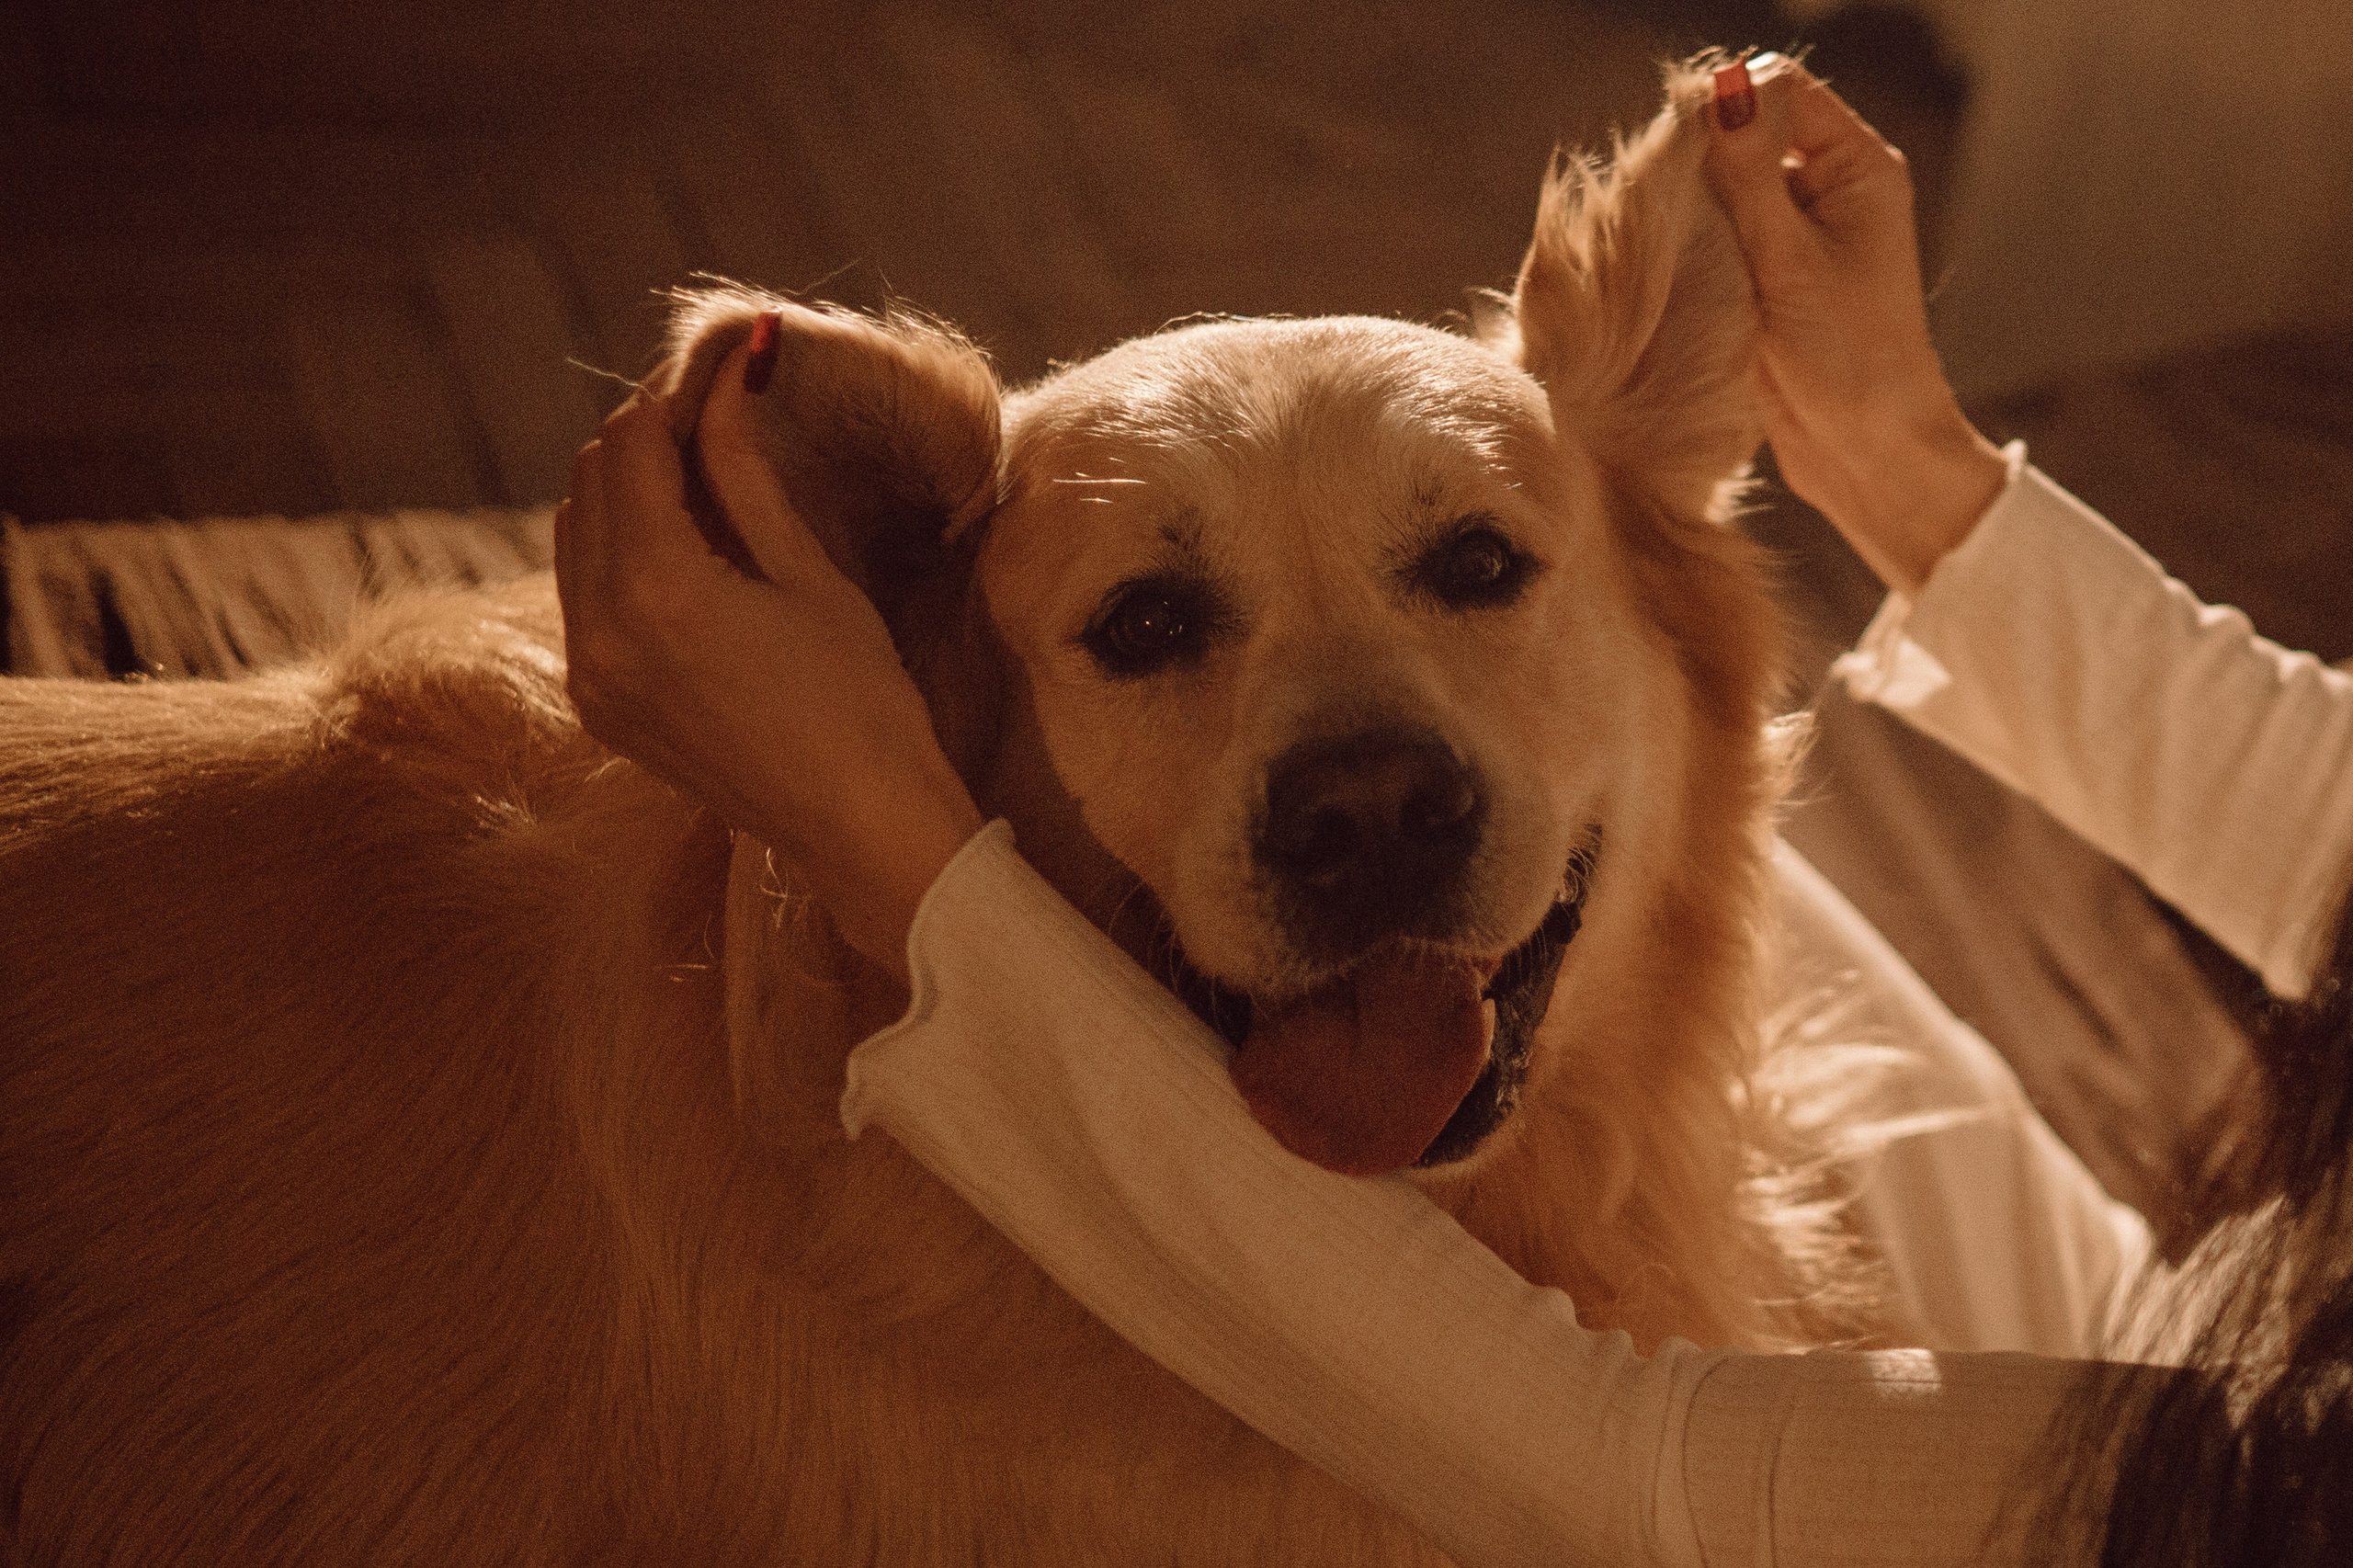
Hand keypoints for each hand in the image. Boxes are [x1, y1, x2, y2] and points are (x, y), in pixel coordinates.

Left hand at [553, 341, 982, 981]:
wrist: (861, 829)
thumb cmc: (861, 700)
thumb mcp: (808, 573)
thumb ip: (746, 471)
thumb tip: (730, 374)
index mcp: (658, 591)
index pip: (634, 446)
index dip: (676, 393)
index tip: (724, 366)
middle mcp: (602, 631)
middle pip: (591, 482)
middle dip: (646, 436)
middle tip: (716, 415)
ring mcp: (592, 674)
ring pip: (574, 535)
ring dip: (625, 491)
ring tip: (702, 477)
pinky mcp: (600, 705)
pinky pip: (583, 597)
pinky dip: (617, 552)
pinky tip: (683, 549)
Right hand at [1704, 53, 2008, 596]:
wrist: (1865, 452)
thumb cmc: (1848, 360)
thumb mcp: (1788, 260)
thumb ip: (1748, 174)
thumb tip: (1723, 88)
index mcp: (1858, 168)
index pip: (1784, 89)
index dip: (1729, 103)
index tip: (1683, 150)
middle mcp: (1831, 190)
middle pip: (1748, 132)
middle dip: (1703, 163)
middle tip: (1679, 215)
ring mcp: (1798, 233)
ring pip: (1724, 187)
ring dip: (1694, 211)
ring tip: (1686, 257)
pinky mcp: (1768, 275)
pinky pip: (1718, 235)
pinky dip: (1693, 248)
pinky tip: (1683, 280)